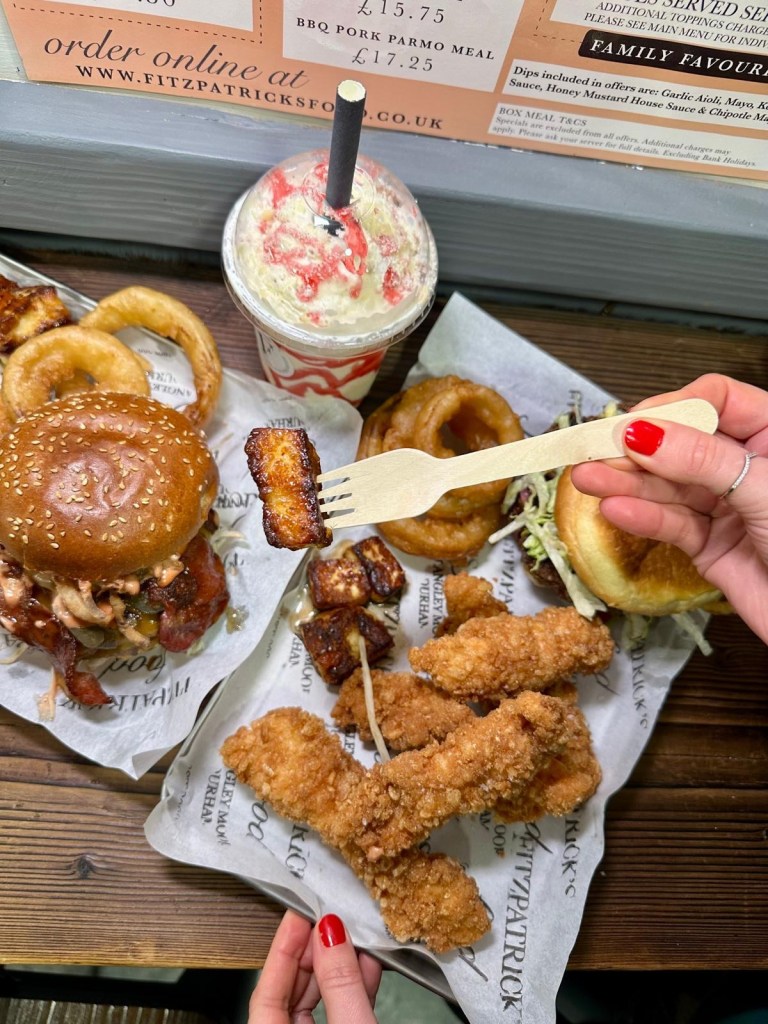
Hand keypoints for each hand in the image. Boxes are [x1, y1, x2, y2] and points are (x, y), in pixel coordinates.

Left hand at [249, 909, 381, 1022]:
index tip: (299, 914)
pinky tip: (368, 964)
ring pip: (317, 998)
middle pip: (291, 988)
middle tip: (330, 920)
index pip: (266, 989)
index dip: (284, 947)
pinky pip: (339, 1011)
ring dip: (339, 967)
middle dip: (315, 952)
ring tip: (354, 938)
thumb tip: (331, 934)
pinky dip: (353, 988)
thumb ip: (340, 983)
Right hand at [570, 374, 767, 642]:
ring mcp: (727, 505)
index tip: (633, 424)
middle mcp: (747, 464)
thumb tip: (641, 432)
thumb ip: (699, 459)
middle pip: (681, 443)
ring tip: (586, 479)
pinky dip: (643, 517)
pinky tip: (616, 510)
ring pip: (668, 485)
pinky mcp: (711, 546)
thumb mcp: (762, 488)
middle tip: (591, 451)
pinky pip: (672, 524)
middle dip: (637, 448)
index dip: (674, 406)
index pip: (716, 399)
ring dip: (627, 483)